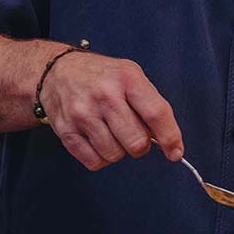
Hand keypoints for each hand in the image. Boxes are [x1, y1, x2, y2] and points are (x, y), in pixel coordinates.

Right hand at [39, 50, 183, 169]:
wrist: (58, 71)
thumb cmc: (102, 76)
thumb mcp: (130, 75)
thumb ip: (150, 104)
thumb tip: (167, 141)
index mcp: (127, 78)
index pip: (156, 113)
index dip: (170, 137)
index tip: (175, 152)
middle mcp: (105, 95)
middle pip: (137, 142)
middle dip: (141, 146)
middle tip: (133, 134)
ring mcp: (83, 113)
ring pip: (115, 155)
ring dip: (118, 150)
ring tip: (111, 132)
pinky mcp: (66, 130)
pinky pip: (94, 162)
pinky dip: (100, 157)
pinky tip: (97, 139)